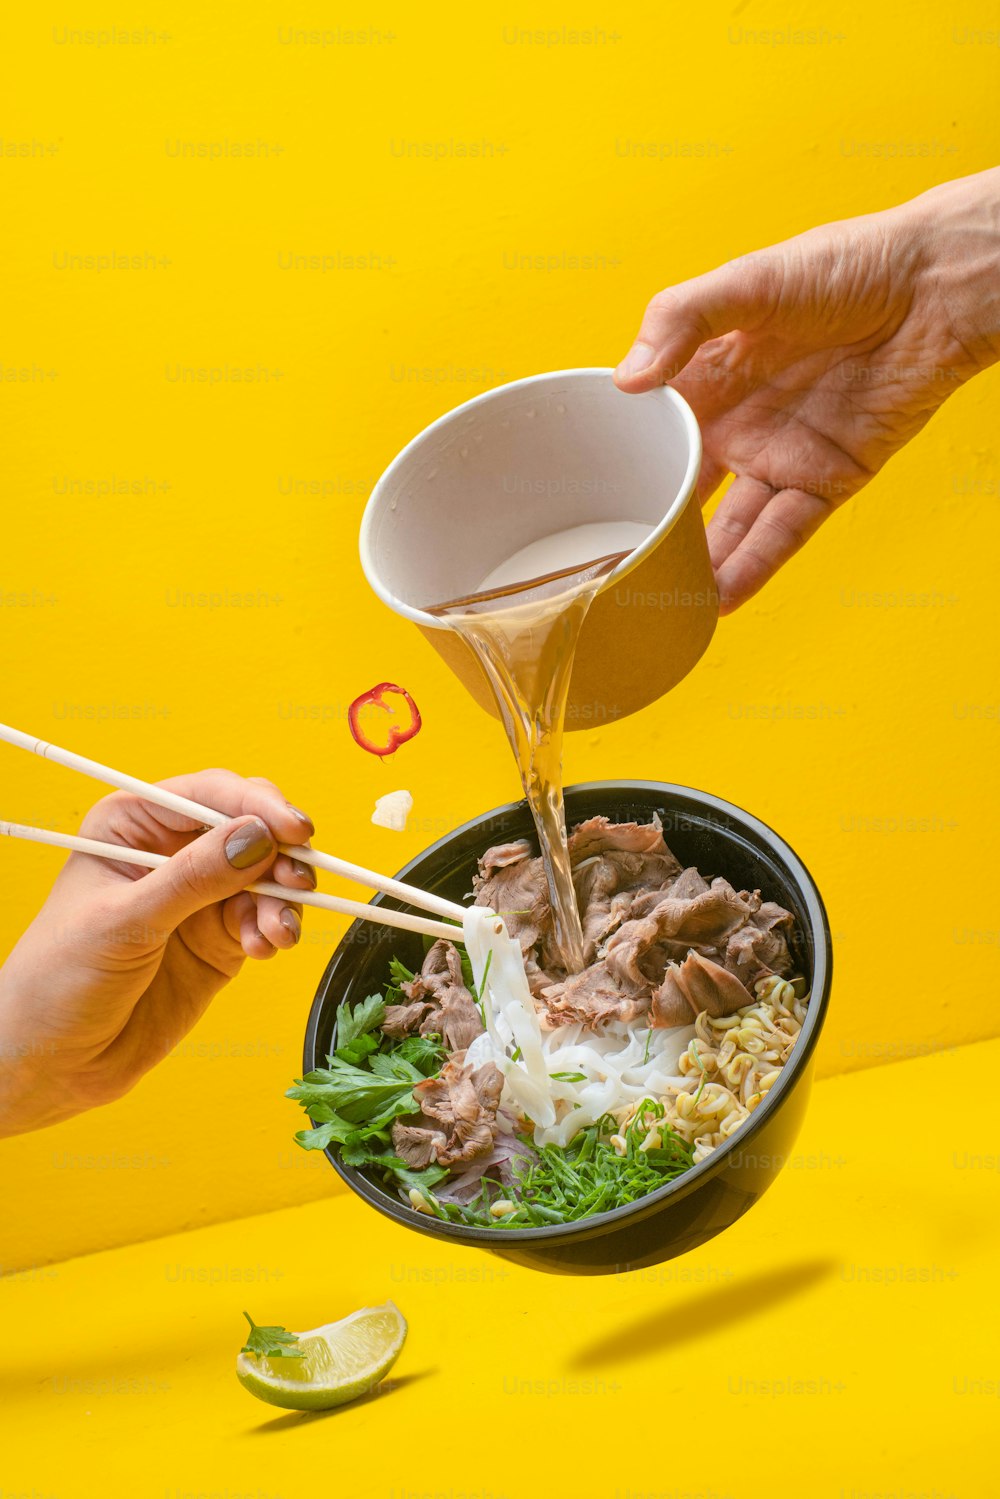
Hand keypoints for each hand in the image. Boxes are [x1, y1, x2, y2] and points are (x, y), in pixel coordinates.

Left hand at [0, 771, 317, 1135]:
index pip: (209, 794)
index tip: (293, 831)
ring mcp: (199, 897)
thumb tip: (256, 838)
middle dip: (280, 854)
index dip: (256, 806)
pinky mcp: (219, 940)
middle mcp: (171, 853)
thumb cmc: (58, 982)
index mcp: (134, 826)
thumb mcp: (124, 922)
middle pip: (250, 828)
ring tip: (277, 934)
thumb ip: (193, 879)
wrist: (54, 1062)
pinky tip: (264, 949)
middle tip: (298, 883)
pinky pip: (264, 919)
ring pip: (266, 876)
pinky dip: (274, 930)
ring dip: (283, 901)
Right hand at [615, 169, 999, 610]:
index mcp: (708, 376)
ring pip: (729, 526)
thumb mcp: (747, 281)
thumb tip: (628, 380)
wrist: (934, 286)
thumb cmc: (847, 264)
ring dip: (698, 566)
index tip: (580, 505)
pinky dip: (753, 568)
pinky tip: (719, 601)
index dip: (621, 465)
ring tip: (660, 605)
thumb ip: (681, 321)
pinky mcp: (827, 479)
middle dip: (653, 532)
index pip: (650, 433)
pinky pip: (784, 534)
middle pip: (684, 492)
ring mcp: (781, 455)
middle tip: (613, 574)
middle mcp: (738, 423)